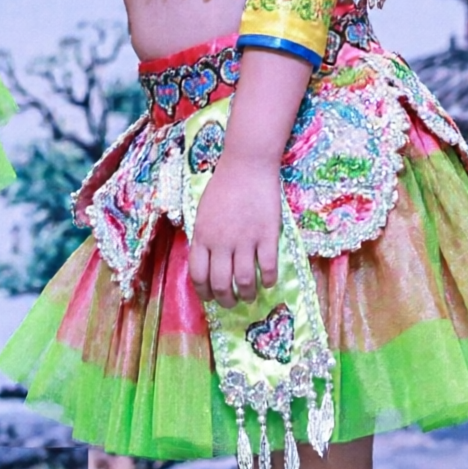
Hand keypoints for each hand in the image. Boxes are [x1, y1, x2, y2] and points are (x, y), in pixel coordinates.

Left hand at [188, 153, 281, 305]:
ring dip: (247, 294)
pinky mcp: (267, 235)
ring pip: (244, 281)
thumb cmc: (223, 186)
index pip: (198, 276)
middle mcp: (221, 243)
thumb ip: (204, 237)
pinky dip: (268, 280)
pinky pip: (267, 267)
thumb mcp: (203, 212)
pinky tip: (268, 282)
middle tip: (232, 303)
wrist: (247, 165)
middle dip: (226, 300)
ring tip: (250, 296)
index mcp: (202, 237)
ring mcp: (245, 240)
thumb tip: (206, 261)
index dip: (204, 292)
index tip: (211, 298)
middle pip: (220, 283)